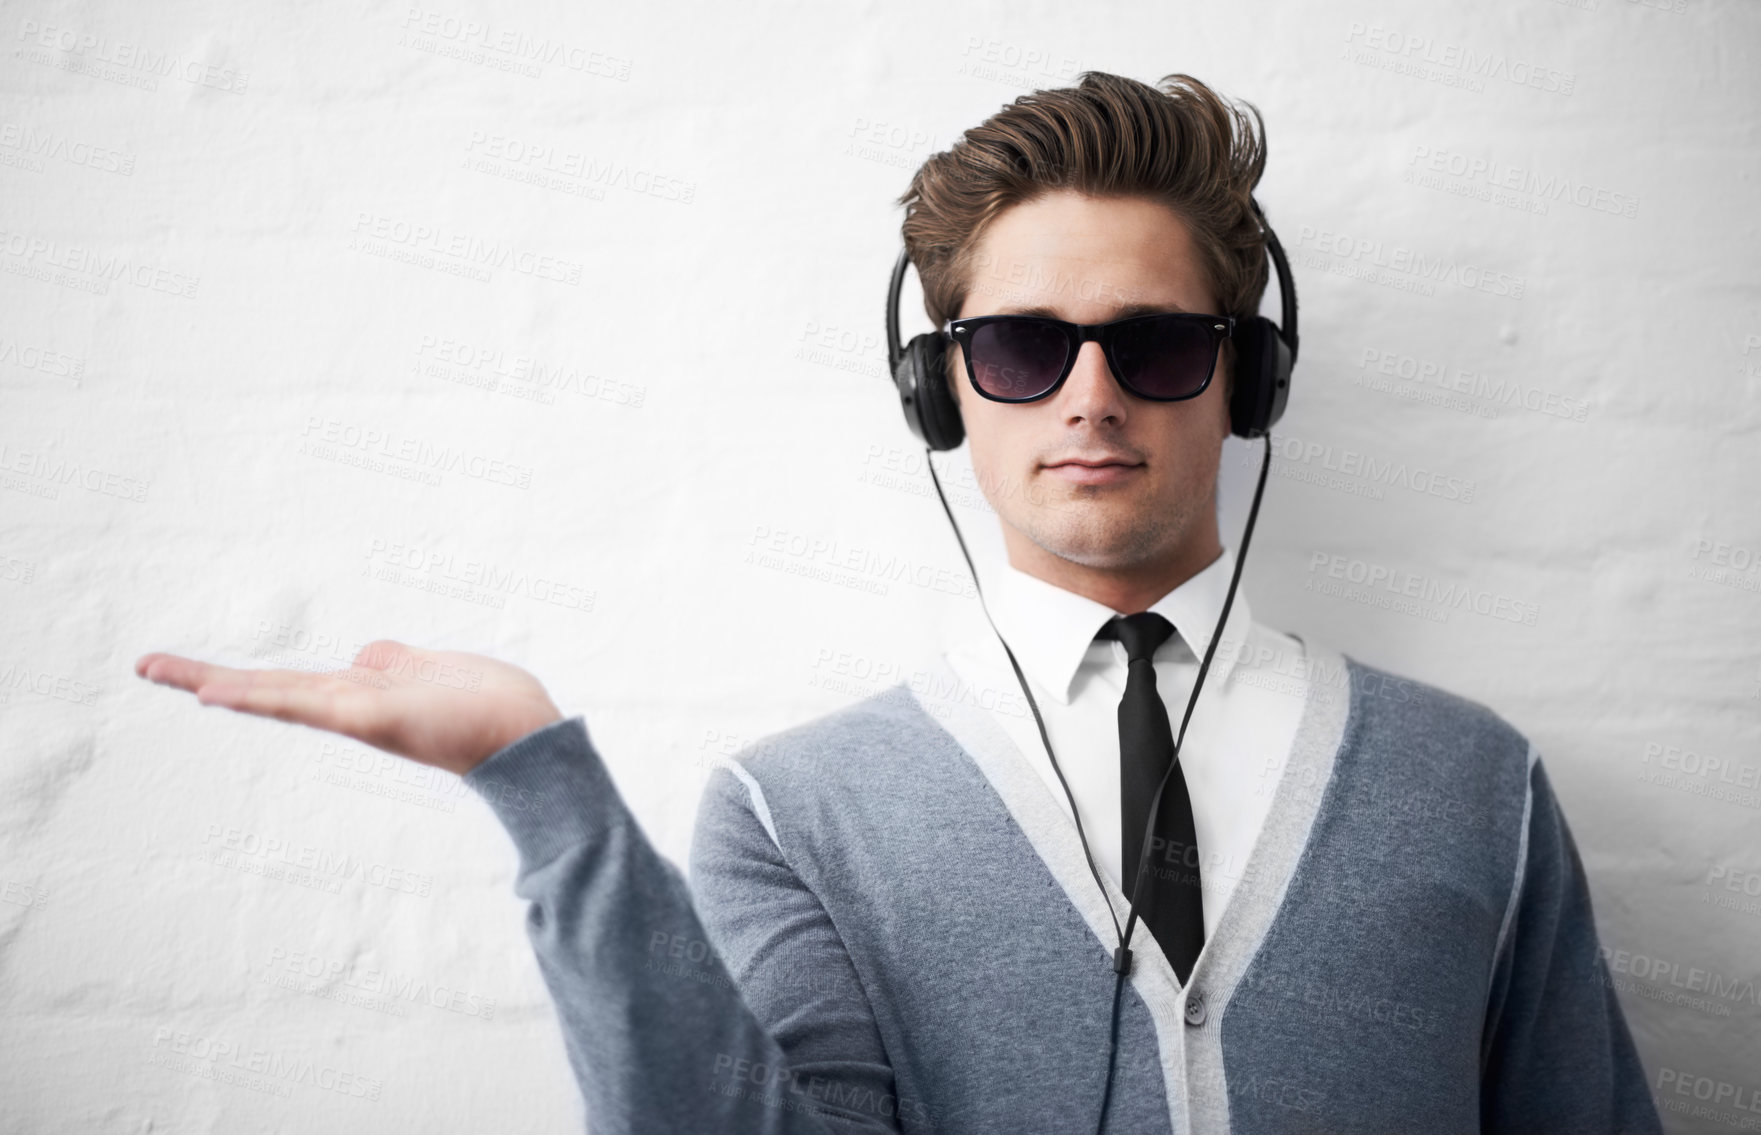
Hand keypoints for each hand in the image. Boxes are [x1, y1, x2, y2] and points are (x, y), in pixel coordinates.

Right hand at [135, 639, 563, 776]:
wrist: (528, 735)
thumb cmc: (489, 706)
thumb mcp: (433, 670)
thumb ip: (396, 662)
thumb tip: (364, 655)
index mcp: (363, 695)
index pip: (290, 683)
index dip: (241, 679)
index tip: (192, 675)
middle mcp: (353, 707)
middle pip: (270, 689)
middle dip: (208, 680)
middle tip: (144, 665)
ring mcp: (359, 715)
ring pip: (279, 695)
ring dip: (220, 684)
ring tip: (163, 672)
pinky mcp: (374, 718)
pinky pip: (311, 705)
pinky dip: (265, 698)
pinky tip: (223, 694)